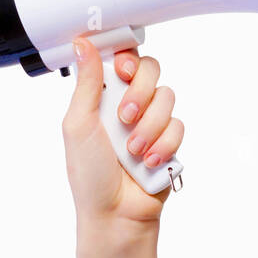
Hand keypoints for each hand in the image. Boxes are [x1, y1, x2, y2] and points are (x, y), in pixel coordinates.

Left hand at [62, 37, 183, 228]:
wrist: (116, 214)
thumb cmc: (89, 175)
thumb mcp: (78, 125)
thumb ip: (85, 83)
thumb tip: (82, 44)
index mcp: (102, 96)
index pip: (121, 58)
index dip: (126, 56)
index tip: (122, 68)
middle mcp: (128, 104)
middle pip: (150, 70)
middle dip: (140, 92)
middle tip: (124, 117)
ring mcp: (150, 122)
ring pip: (167, 98)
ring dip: (149, 126)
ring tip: (133, 151)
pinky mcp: (169, 140)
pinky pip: (178, 126)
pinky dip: (163, 145)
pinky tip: (148, 162)